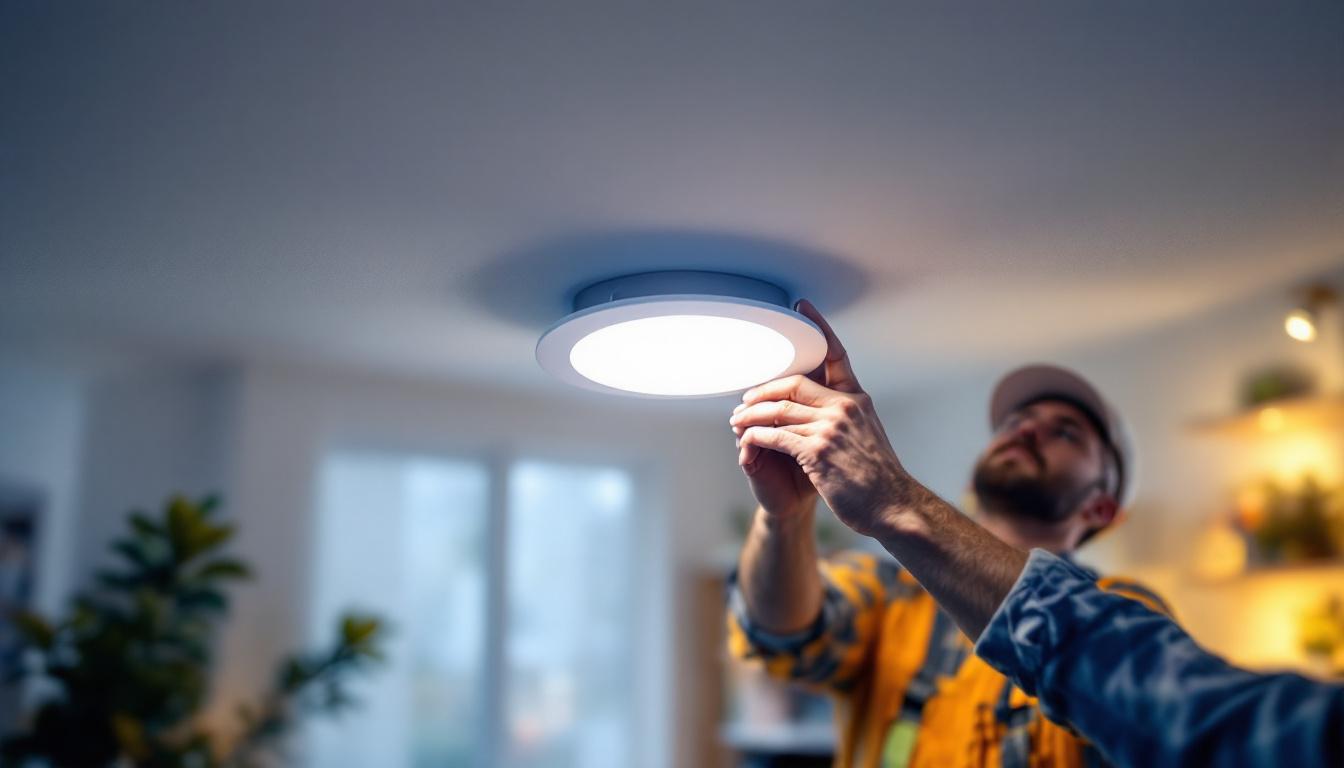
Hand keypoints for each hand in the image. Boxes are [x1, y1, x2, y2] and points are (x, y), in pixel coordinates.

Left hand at [731, 299, 910, 536]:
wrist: (891, 505)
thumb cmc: (877, 477)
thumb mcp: (868, 434)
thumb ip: (846, 416)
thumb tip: (824, 407)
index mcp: (857, 399)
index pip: (835, 355)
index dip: (819, 327)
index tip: (803, 306)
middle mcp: (845, 407)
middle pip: (793, 383)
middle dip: (763, 390)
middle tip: (745, 399)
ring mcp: (831, 427)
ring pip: (778, 410)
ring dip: (751, 416)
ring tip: (736, 421)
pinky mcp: (817, 451)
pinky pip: (775, 435)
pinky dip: (756, 436)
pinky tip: (746, 440)